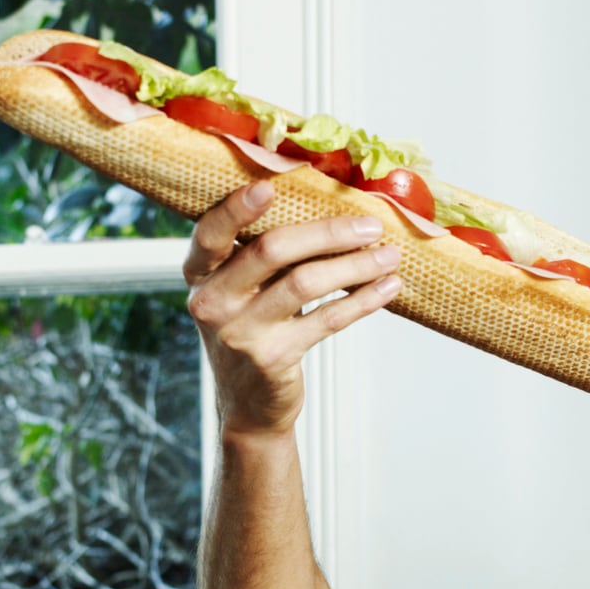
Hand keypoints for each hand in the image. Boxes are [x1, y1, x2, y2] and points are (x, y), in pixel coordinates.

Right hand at [184, 179, 401, 438]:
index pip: (211, 232)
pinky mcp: (273, 358)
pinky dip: (362, 301)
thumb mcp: (240, 291)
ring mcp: (240, 332)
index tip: (270, 184)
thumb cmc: (252, 329)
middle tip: (370, 224)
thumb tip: (329, 205)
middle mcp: (212, 301)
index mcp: (200, 274)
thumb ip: (262, 255)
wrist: (250, 404)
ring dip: (354, 265)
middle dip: (327, 232)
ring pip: (304, 283)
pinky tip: (386, 288)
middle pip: (271, 250)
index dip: (237, 208)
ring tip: (389, 255)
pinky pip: (326, 320)